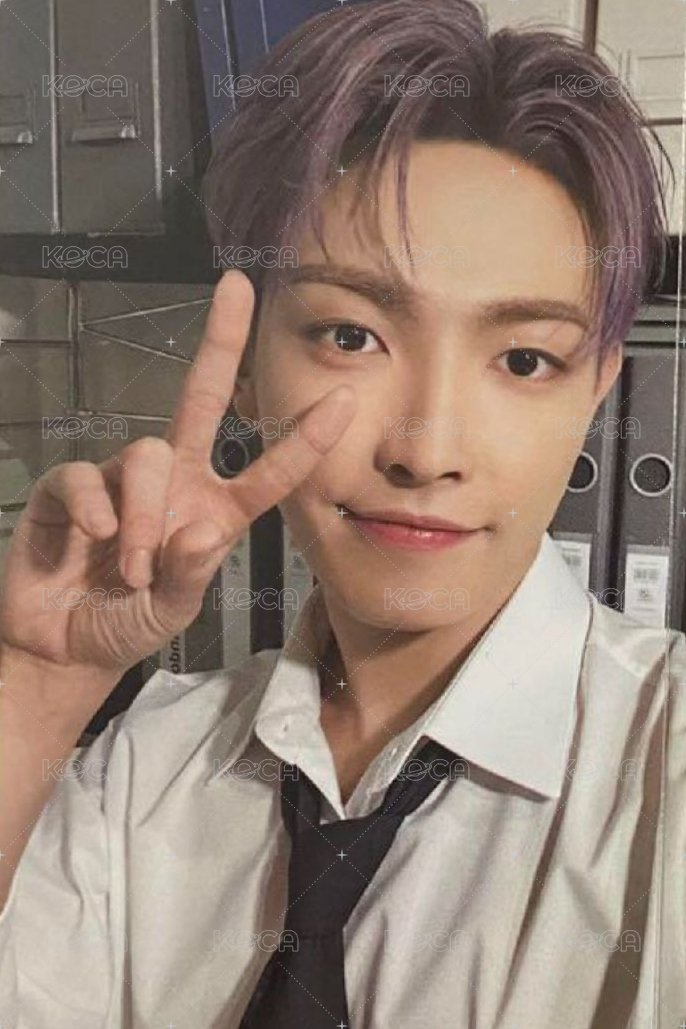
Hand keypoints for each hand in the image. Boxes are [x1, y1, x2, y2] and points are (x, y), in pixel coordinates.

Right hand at [0, 270, 355, 682]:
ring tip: (133, 569)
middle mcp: (175, 481)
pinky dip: (95, 509)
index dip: (305, 440)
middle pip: (200, 397)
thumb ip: (191, 575)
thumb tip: (199, 530)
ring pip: (147, 454)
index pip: (268, 470)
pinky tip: (94, 538)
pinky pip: (86, 476)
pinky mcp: (71, 485)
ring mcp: (122, 479)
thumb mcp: (173, 611)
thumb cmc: (128, 621)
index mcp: (215, 510)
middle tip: (236, 287)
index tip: (343, 401)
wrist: (64, 645)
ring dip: (144, 519)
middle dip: (218, 341)